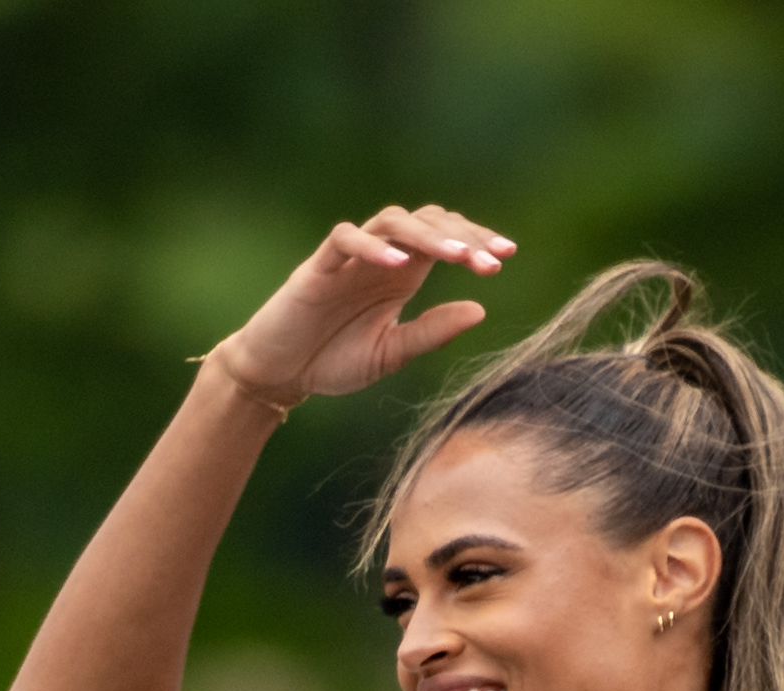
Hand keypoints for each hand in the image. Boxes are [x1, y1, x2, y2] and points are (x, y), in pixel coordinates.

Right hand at [209, 205, 514, 415]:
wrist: (277, 376)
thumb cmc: (331, 362)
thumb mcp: (390, 353)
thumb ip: (430, 332)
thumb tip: (481, 310)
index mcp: (402, 275)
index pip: (445, 238)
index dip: (476, 241)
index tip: (506, 256)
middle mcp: (379, 258)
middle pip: (427, 220)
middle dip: (462, 236)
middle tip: (491, 259)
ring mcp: (348, 258)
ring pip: (391, 222)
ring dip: (427, 236)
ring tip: (455, 258)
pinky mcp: (317, 267)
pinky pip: (345, 240)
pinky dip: (373, 248)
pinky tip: (399, 265)